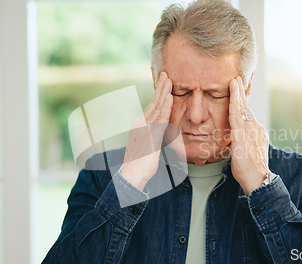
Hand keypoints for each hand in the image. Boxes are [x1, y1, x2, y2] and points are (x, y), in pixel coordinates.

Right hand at [120, 72, 173, 189]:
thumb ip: (154, 137)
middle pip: (153, 102)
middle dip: (160, 87)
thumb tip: (159, 134)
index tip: (164, 83)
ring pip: (156, 107)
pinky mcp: (150, 136)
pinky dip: (166, 107)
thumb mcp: (148, 147)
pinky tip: (170, 97)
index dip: (158, 94)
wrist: (131, 175)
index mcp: (140, 126)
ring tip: (169, 80)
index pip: (151, 107)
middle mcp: (141, 124)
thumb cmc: (140, 165)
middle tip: (166, 74)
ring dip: (163, 92)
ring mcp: (145, 129)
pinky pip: (160, 119)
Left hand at [228, 76, 269, 194]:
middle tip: (236, 79)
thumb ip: (242, 142)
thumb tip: (235, 138)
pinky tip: (232, 96)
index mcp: (256, 132)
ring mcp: (250, 132)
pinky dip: (234, 104)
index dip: (243, 101)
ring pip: (242, 109)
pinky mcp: (242, 137)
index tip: (238, 90)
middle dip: (241, 93)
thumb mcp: (247, 152)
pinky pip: (237, 116)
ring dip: (238, 94)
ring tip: (234, 82)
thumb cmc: (251, 170)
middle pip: (246, 107)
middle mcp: (255, 129)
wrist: (258, 180)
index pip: (248, 114)